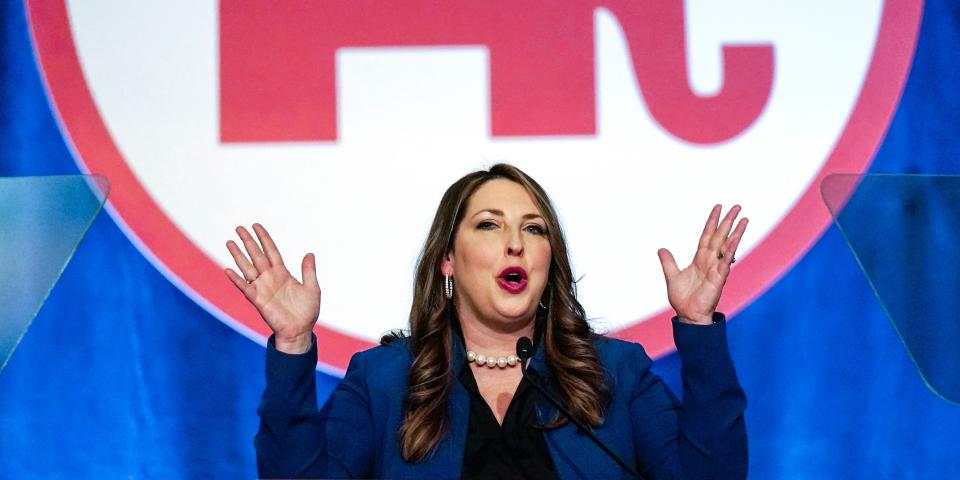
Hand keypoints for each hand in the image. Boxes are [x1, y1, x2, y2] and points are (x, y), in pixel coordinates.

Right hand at [224, 223, 319, 352]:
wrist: (299, 331)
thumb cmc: (306, 311)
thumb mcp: (312, 288)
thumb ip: (308, 271)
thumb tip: (309, 253)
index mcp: (282, 273)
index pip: (271, 251)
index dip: (264, 238)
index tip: (256, 225)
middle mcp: (270, 277)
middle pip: (256, 255)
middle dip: (248, 241)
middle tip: (239, 228)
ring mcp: (262, 287)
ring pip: (247, 267)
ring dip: (238, 255)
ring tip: (229, 242)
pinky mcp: (257, 299)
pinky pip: (244, 287)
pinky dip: (236, 279)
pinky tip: (227, 270)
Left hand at [657, 205, 747, 324]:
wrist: (688, 315)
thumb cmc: (683, 299)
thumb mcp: (672, 276)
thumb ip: (668, 262)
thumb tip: (661, 249)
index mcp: (700, 259)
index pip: (707, 235)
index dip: (712, 222)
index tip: (718, 208)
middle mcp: (710, 261)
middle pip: (720, 236)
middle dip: (728, 221)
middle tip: (737, 206)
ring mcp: (716, 268)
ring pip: (727, 246)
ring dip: (735, 232)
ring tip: (744, 219)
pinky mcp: (719, 277)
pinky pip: (726, 261)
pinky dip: (730, 250)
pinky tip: (736, 239)